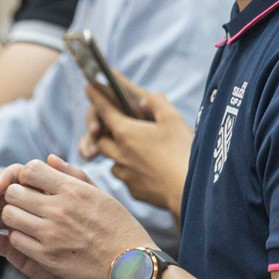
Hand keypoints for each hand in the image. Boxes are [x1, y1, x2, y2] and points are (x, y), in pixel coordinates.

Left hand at [0, 155, 149, 278]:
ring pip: (10, 215)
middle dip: (17, 196)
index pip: (30, 170)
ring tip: (29, 221)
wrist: (131, 267)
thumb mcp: (102, 195)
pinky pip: (16, 240)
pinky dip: (21, 238)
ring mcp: (51, 234)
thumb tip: (49, 158)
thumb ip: (74, 175)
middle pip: (13, 192)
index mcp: (74, 191)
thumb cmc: (120, 229)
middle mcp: (60, 209)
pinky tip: (33, 239)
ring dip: (16, 217)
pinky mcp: (46, 257)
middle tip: (27, 205)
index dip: (26, 176)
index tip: (33, 186)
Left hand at [81, 81, 192, 215]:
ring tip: (134, 151)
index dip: (96, 97)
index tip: (89, 87)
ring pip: (113, 161)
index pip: (104, 110)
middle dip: (101, 132)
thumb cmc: (182, 152)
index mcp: (126, 133)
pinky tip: (147, 170)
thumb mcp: (173, 119)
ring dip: (118, 154)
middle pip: (100, 140)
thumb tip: (144, 100)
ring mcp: (125, 175)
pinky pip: (126, 177)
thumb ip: (156, 103)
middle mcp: (119, 154)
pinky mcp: (135, 191)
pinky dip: (131, 171)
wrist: (189, 192)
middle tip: (110, 125)